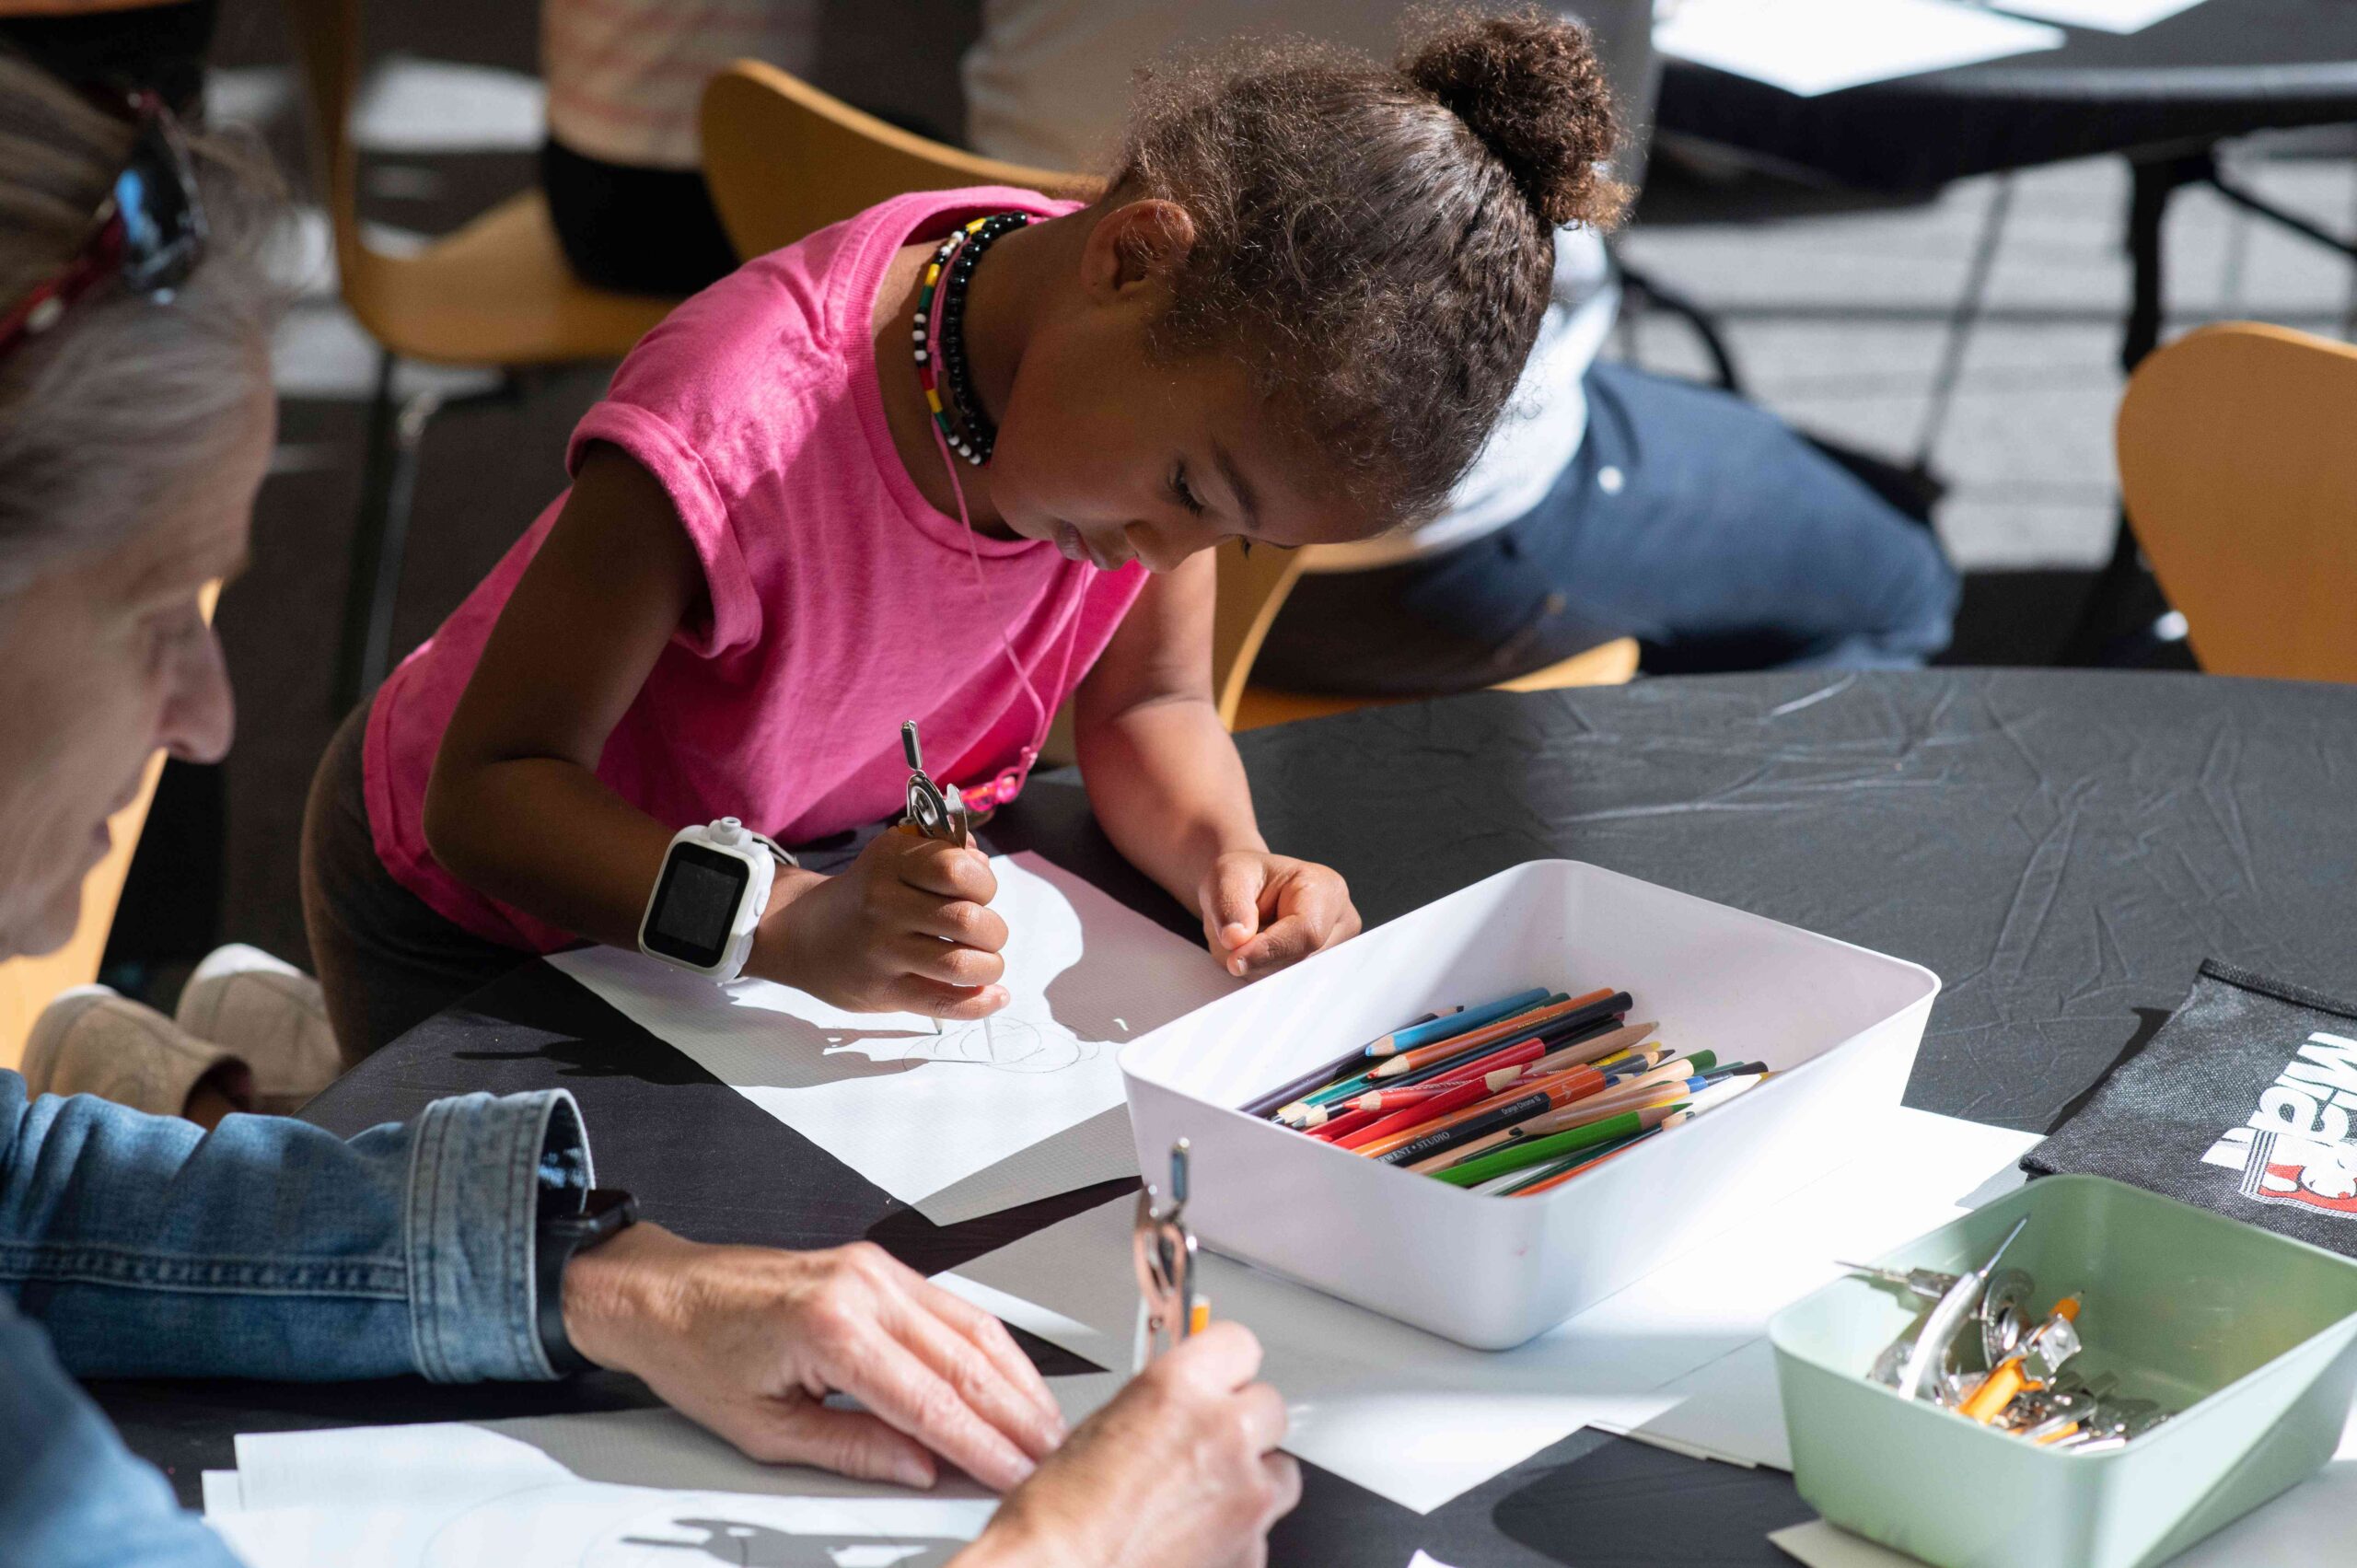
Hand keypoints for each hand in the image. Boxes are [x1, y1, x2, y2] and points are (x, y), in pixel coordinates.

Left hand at [561, 1223, 1063, 1490]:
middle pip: (965, 1360)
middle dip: (1016, 1416)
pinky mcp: (878, 1266)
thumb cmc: (698, 1353)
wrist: (662, 1294)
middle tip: (1051, 1456)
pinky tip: (1008, 1378)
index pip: (930, 1400)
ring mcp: (875, 1269)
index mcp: (831, 1327)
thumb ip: (854, 1448)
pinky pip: (951, 1308)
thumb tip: (920, 1468)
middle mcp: (863, 1287)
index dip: (981, 1446)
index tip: (1015, 1475)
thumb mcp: (767, 1428)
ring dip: (1015, 1380)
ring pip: (971, 1327)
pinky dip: (988, 1348)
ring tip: (1044, 1425)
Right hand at [754, 830, 1008, 1017]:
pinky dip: (980, 1004)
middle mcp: (883, 903)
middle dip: (993, 930)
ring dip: (990, 966)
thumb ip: (943, 853)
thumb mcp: (895, 857)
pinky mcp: (882, 991)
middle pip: (967, 920)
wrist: (804, 934)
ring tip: (986, 963)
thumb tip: (981, 864)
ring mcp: (881, 950)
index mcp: (891, 861)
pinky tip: (996, 996)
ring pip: (960, 965)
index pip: (958, 869)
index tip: (978, 892)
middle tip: (983, 933)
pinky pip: (942, 1003)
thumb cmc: (867, 894)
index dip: (984, 882)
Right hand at [959, 1324, 1298, 1567]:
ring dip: (1251, 1481)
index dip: (1228, 1366)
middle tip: (1209, 1446)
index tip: (1224, 1379)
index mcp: (1179, 1390)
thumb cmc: (1060, 1514)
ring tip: (1201, 1500)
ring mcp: (1246, 1498)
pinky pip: (1262, 1531)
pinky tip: (1194, 1540)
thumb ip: (1164, 1406)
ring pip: (1279, 1474)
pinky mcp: (1252, 1552)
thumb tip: (1187, 1407)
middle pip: (1270, 1407)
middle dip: (1245, 1425)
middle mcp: (1222, 1435)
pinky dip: (1237, 1534)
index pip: (1240, 1345)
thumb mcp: (1104, 1425)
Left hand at [1198, 851, 1360, 979]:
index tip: (1235, 959)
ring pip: (1290, 981)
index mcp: (1326, 889)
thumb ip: (1230, 906)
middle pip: (1299, 962)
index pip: (1307, 933)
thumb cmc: (1243, 878)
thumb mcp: (1226, 877)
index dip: (1269, 950)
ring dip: (1256, 969)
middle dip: (1259, 960)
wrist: (1245, 890)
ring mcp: (1333, 950)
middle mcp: (1339, 922)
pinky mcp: (1319, 971)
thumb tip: (1236, 939)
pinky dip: (1260, 975)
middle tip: (1233, 937)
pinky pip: (1285, 988)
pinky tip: (1255, 953)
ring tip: (1246, 938)